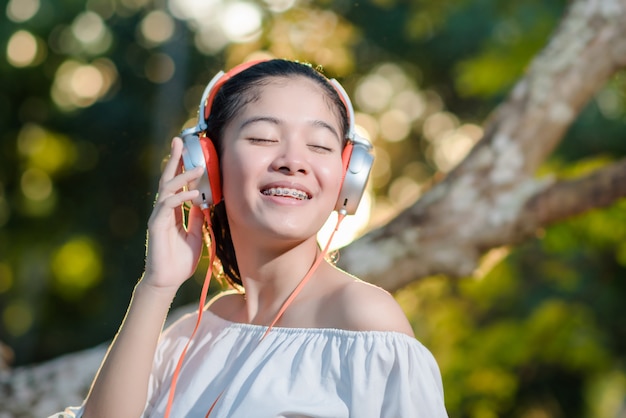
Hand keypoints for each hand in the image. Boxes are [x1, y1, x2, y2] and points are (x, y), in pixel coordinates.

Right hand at [142, 137, 205, 290]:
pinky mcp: (156, 225)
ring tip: (196, 166)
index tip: (189, 150)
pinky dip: (181, 198)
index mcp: (172, 211)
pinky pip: (168, 206)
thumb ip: (198, 218)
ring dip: (181, 176)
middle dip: (174, 159)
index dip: (181, 166)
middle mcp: (163, 210)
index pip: (176, 183)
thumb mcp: (195, 235)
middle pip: (168, 178)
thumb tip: (205, 202)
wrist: (167, 281)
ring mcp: (158, 216)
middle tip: (180, 141)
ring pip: (167, 188)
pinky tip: (193, 194)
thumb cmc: (180, 260)